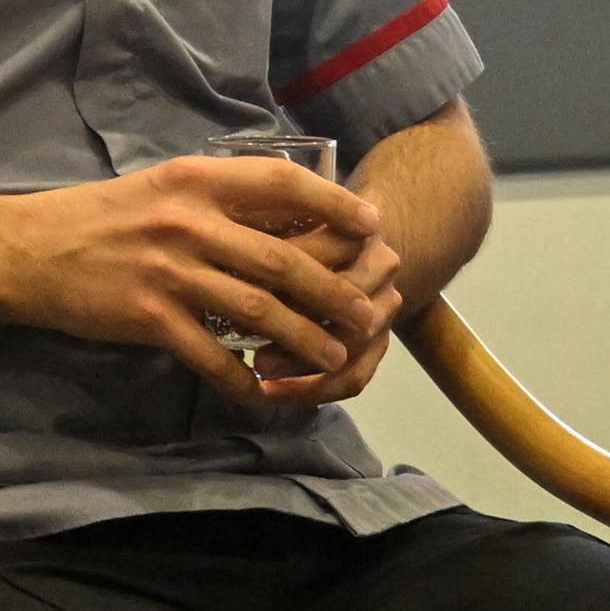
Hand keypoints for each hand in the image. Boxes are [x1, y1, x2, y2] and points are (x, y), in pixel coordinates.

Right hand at [0, 153, 388, 389]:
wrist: (28, 252)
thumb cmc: (101, 218)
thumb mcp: (162, 188)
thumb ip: (218, 198)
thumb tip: (285, 215)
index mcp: (196, 180)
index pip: (282, 183)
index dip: (334, 204)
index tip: (370, 224)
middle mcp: (188, 222)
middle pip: (283, 260)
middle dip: (335, 291)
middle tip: (367, 314)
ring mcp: (169, 272)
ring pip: (258, 312)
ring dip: (304, 339)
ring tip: (334, 357)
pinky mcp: (149, 317)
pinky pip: (211, 356)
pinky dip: (242, 379)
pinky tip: (265, 392)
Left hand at [239, 195, 412, 407]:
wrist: (356, 246)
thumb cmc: (302, 228)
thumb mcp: (282, 217)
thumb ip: (262, 234)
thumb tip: (222, 268)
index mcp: (359, 226)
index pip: (324, 253)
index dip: (281, 270)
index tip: (232, 279)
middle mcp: (382, 265)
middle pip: (344, 300)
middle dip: (294, 319)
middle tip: (243, 329)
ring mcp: (387, 307)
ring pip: (352, 343)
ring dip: (301, 361)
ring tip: (258, 367)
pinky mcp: (380, 343)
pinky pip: (353, 377)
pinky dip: (312, 390)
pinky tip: (273, 393)